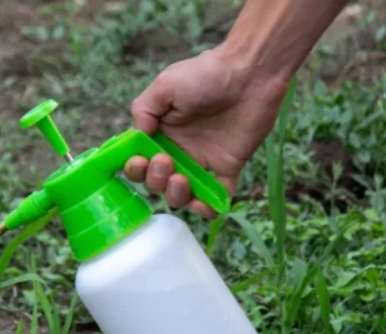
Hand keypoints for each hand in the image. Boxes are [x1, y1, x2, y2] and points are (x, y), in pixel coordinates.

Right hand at [126, 46, 288, 217]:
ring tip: (181, 180)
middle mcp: (179, 150)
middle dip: (155, 180)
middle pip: (157, 182)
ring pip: (182, 194)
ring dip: (176, 196)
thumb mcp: (165, 85)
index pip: (140, 160)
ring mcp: (203, 161)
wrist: (249, 73)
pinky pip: (217, 196)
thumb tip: (138, 137)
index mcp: (161, 132)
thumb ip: (144, 110)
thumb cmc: (205, 74)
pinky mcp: (228, 167)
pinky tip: (206, 205)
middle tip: (166, 161)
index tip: (140, 161)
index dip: (135, 168)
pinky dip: (211, 207)